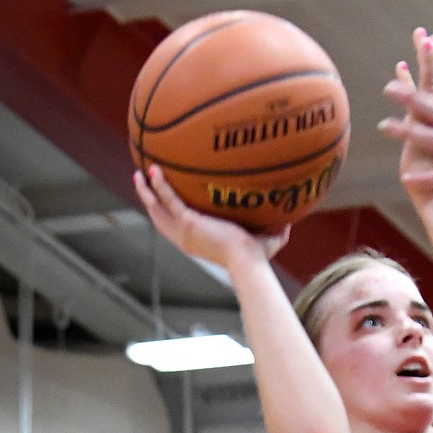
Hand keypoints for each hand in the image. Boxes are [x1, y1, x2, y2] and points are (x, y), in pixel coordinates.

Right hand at [133, 164, 290, 271]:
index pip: (175, 227)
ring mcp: (184, 231)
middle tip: (140, 182)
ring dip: (147, 191)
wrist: (248, 262)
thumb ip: (275, 228)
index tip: (159, 200)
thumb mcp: (266, 240)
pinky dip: (161, 186)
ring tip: (139, 172)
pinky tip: (154, 170)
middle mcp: (186, 238)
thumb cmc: (257, 259)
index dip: (165, 213)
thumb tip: (292, 218)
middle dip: (148, 199)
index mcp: (197, 242)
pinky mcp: (188, 222)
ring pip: (158, 208)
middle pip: (159, 217)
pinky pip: (169, 199)